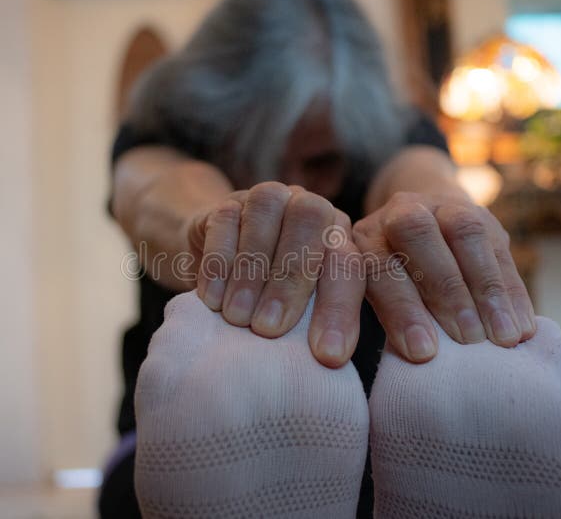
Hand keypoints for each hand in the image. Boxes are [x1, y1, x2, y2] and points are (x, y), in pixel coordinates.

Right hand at [187, 182, 365, 367]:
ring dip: (252, 269)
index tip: (328, 355)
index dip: (340, 309)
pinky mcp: (226, 203)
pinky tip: (212, 299)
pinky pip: (225, 219)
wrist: (221, 259)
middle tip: (268, 329)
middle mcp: (308, 206)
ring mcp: (268, 198)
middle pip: (310, 221)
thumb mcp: (301, 310)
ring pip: (267, 212)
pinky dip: (219, 261)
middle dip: (290, 280)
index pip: (348, 263)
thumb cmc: (271, 296)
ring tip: (237, 318)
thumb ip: (317, 323)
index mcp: (339, 233)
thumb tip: (330, 361)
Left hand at [353, 191, 535, 362]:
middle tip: (468, 340)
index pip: (379, 266)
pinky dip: (512, 291)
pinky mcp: (482, 215)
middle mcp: (401, 210)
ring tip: (502, 336)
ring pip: (466, 233)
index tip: (422, 352)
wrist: (420, 221)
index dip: (401, 310)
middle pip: (418, 236)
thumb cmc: (394, 277)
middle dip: (446, 291)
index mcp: (366, 234)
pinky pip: (501, 248)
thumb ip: (388, 314)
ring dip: (487, 289)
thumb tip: (418, 353)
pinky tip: (521, 326)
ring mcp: (443, 206)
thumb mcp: (374, 291)